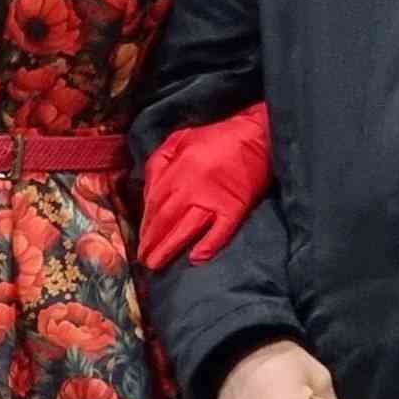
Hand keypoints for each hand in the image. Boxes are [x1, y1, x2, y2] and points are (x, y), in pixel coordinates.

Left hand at [140, 104, 272, 270]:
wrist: (259, 134)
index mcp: (179, 168)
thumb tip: (147, 194)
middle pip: (167, 220)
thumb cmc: (216, 137)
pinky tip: (196, 259)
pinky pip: (221, 231)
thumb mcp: (178, 140)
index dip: (145, 224)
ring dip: (171, 248)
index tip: (140, 240)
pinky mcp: (237, 207)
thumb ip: (158, 164)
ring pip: (188, 228)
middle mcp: (194, 186)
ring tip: (158, 264)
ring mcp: (216, 199)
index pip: (155, 203)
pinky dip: (209, 246)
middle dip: (153, 242)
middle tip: (144, 260)